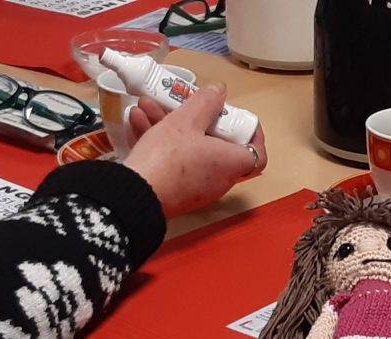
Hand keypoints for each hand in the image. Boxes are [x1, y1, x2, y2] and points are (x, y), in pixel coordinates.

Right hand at [123, 82, 267, 217]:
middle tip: (183, 104)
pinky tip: (137, 121)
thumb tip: (220, 91)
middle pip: (216, 145)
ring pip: (189, 149)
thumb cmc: (168, 157)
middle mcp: (219, 178)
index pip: (256, 154)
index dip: (251, 135)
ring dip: (169, 125)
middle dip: (195, 118)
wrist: (134, 195)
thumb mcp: (187, 120)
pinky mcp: (174, 192)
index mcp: (231, 163)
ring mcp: (196, 187)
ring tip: (148, 105)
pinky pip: (173, 162)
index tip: (237, 119)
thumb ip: (206, 102)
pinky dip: (160, 142)